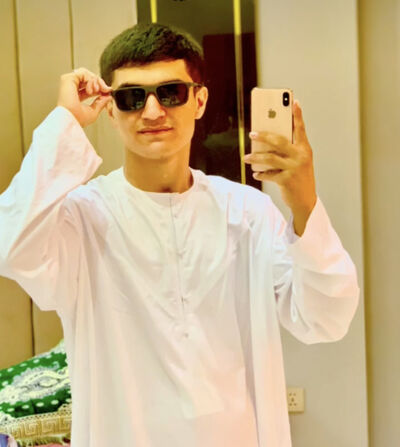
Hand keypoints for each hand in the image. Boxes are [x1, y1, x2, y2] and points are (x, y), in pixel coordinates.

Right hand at [57, 67, 112, 126]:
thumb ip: (100, 103)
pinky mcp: (68, 79)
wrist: (71, 119)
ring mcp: (69, 83)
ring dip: (96, 81)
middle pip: (88, 78)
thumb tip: (108, 96)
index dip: (100, 87)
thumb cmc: (77, 119)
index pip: (89, 87)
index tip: (108, 91)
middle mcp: (72, 88)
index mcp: (76, 96)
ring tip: (97, 90)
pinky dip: (91, 80)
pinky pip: (84, 73)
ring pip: (87, 74)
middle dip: (100, 83)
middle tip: (106, 90)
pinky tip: (91, 90)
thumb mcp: (93, 111)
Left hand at [242, 100, 316, 234]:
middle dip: (264, 136)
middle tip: (252, 134)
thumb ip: (287, 151)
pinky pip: (269, 174)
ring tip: (245, 158)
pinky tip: (256, 173)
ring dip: (255, 157)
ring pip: (270, 158)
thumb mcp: (298, 162)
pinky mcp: (286, 180)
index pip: (300, 129)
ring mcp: (294, 168)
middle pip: (279, 141)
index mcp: (305, 149)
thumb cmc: (299, 177)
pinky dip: (261, 174)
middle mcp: (301, 156)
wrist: (305, 201)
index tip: (294, 101)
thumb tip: (265, 142)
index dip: (297, 115)